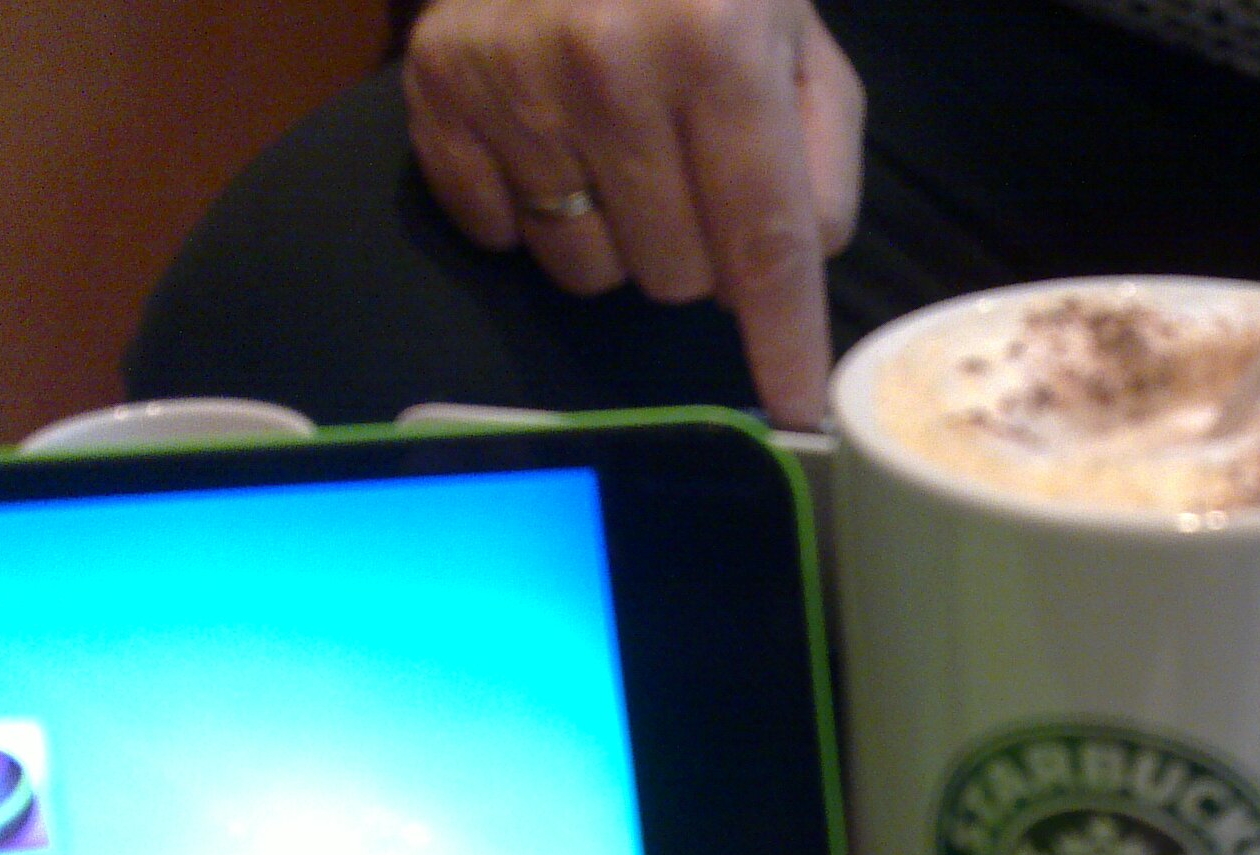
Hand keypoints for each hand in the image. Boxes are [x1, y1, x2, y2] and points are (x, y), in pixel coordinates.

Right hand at [404, 0, 865, 424]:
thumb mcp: (797, 36)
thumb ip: (820, 158)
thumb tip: (796, 273)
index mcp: (718, 44)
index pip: (764, 240)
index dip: (785, 341)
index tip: (798, 411)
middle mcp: (610, 65)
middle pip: (680, 278)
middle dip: (700, 251)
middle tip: (688, 167)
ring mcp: (513, 80)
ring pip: (591, 273)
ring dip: (617, 237)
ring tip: (616, 148)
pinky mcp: (438, 91)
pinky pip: (501, 236)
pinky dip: (531, 211)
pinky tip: (549, 137)